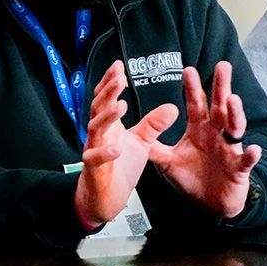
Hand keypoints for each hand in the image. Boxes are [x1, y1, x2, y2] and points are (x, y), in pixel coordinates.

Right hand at [75, 61, 177, 226]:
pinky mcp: (94, 171)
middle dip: (109, 92)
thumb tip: (172, 107)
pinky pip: (96, 160)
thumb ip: (153, 125)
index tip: (119, 66)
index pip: (106, 99)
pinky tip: (116, 147)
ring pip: (96, 130)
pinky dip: (105, 153)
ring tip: (121, 106)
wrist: (104, 198)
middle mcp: (99, 135)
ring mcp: (93, 151)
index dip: (111, 83)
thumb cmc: (119, 167)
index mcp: (109, 125)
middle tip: (120, 78)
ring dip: (107, 118)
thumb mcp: (140, 143)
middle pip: (99, 108)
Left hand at [149, 62, 261, 217]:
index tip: (188, 69)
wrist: (211, 204)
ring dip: (235, 114)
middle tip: (222, 67)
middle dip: (221, 87)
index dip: (192, 88)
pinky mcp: (239, 168)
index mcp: (199, 130)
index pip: (195, 104)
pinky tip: (254, 149)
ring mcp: (229, 149)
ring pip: (235, 128)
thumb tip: (134, 135)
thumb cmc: (193, 179)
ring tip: (233, 101)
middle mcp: (216, 134)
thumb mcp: (170, 163)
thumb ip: (156, 148)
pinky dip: (251, 155)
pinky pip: (246, 160)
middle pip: (219, 106)